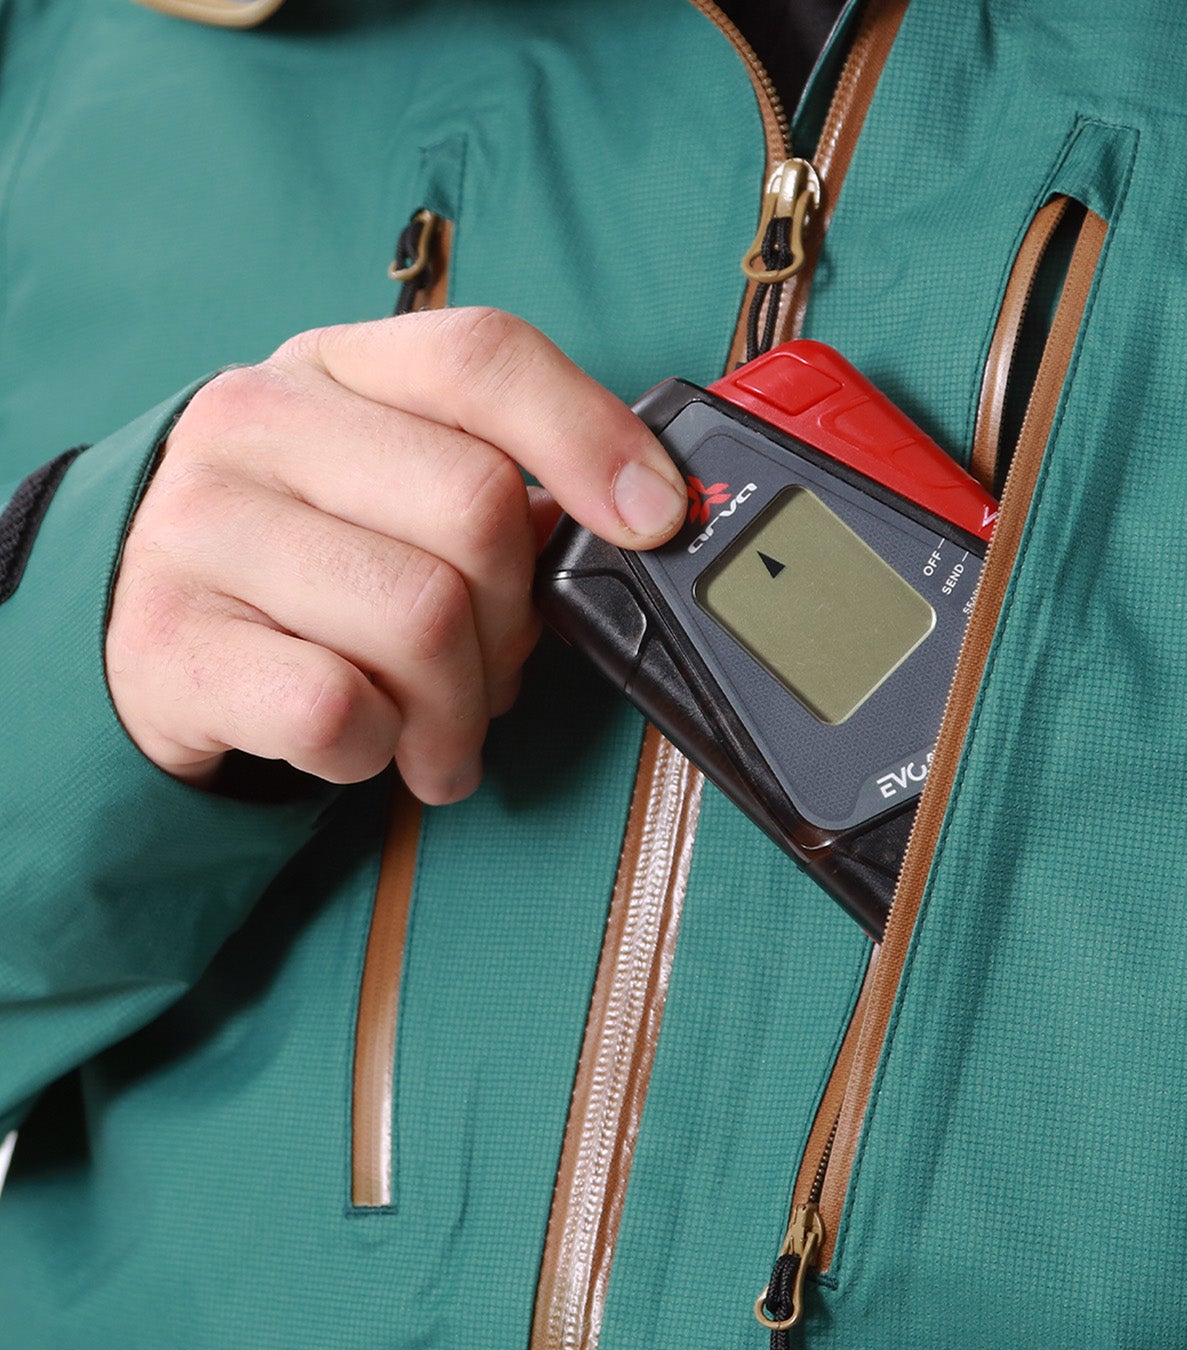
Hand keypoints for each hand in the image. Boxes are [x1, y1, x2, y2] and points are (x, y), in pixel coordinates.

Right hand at [105, 308, 687, 803]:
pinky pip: (339, 709)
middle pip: (476, 510)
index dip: (590, 436)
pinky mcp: (172, 645)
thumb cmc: (302, 557)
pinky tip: (366, 747)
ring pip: (419, 620)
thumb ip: (491, 483)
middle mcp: (258, 425)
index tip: (654, 519)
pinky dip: (380, 750)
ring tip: (440, 738)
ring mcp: (201, 530)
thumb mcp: (386, 484)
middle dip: (516, 623)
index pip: (482, 358)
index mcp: (336, 369)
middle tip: (496, 677)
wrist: (128, 622)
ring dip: (460, 711)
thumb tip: (626, 519)